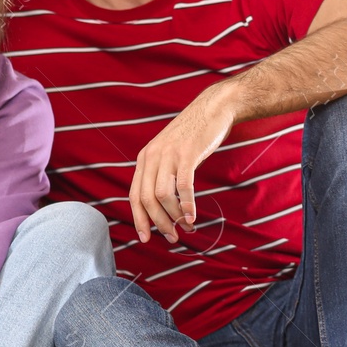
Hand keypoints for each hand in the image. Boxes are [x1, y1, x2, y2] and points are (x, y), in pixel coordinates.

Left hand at [128, 86, 235, 242]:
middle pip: (146, 199)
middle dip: (158, 223)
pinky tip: (192, 217)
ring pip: (162, 195)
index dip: (138, 219)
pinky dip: (187, 205)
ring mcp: (168, 155)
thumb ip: (161, 173)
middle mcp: (151, 157)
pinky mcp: (187, 154)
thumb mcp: (168, 153)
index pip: (134, 195)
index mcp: (144, 159)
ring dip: (174, 217)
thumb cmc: (193, 136)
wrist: (212, 109)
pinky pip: (183, 186)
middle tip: (172, 238)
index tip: (145, 238)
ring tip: (186, 228)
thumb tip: (161, 204)